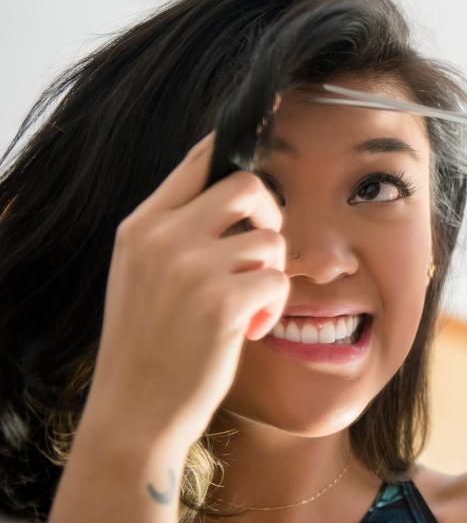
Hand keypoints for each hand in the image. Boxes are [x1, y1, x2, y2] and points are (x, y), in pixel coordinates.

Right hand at [84, 132, 288, 452]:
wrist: (134, 413)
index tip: (275, 109)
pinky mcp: (222, 301)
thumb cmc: (149, 347)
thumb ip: (177, 234)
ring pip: (271, 238)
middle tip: (262, 254)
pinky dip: (272, 307)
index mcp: (140, 226)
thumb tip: (233, 194)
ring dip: (270, 274)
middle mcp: (162, 237)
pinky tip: (247, 330)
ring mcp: (190, 267)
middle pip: (249, 185)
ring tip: (245, 308)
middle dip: (271, 218)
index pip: (198, 161)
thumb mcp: (143, 277)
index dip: (240, 138)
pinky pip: (277, 280)